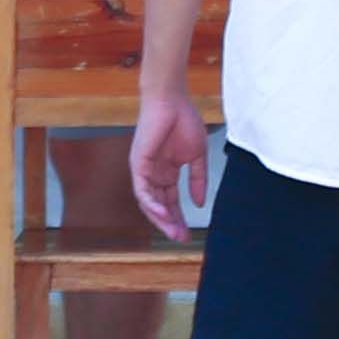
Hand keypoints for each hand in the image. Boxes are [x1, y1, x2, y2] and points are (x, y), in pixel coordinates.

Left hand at [128, 88, 210, 240]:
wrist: (172, 101)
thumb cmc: (184, 121)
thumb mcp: (197, 156)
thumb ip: (198, 179)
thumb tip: (200, 203)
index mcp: (166, 172)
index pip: (171, 201)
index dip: (179, 218)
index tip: (189, 233)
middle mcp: (153, 174)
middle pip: (159, 206)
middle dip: (170, 223)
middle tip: (181, 238)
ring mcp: (144, 169)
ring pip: (148, 202)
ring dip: (160, 218)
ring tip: (174, 231)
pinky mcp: (137, 164)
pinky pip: (142, 189)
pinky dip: (152, 203)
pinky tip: (164, 213)